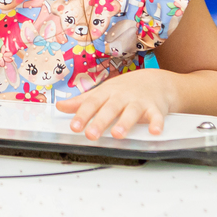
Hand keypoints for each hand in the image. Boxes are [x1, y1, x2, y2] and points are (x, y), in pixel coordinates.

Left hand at [55, 69, 177, 139]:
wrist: (156, 81)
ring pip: (131, 112)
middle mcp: (122, 96)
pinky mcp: (155, 108)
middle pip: (110, 108)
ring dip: (125, 123)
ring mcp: (139, 102)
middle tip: (91, 135)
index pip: (92, 104)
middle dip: (100, 121)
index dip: (83, 115)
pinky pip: (156, 116)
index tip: (74, 127)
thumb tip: (60, 106)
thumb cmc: (125, 89)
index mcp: (107, 93)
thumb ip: (82, 102)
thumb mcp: (102, 92)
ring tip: (117, 134)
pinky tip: (154, 131)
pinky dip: (156, 123)